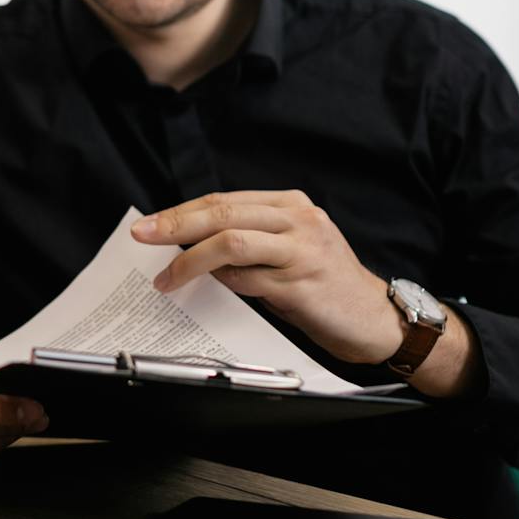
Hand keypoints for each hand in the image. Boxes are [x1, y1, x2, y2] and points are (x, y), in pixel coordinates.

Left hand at [133, 191, 401, 364]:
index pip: (224, 199)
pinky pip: (249, 279)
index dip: (181, 210)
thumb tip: (189, 244)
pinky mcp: (301, 285)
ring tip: (167, 278)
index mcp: (291, 205)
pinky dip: (222, 283)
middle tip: (143, 236)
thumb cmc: (323, 285)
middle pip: (223, 212)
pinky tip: (208, 290)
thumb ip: (248, 240)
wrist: (375, 319)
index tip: (149, 223)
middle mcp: (298, 221)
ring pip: (232, 241)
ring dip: (190, 260)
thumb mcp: (288, 250)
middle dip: (175, 224)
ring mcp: (301, 252)